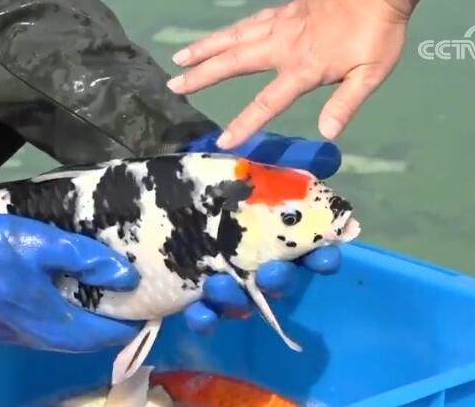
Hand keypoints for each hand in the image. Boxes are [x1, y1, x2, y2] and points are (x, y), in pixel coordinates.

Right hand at [0, 191, 141, 352]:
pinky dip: (59, 323)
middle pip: (80, 343)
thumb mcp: (40, 240)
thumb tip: (126, 277)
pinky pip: (37, 333)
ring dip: (82, 328)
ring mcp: (7, 335)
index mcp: (46, 318)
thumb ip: (85, 258)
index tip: (147, 313)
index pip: (100, 334)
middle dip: (107, 330)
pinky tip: (61, 302)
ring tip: (101, 305)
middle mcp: (30, 337)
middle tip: (128, 309)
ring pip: (58, 340)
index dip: (127, 327)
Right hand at [167, 0, 426, 146]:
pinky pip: (247, 24)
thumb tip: (327, 133)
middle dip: (203, 76)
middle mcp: (283, 47)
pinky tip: (216, 38)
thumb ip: (346, 103)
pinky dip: (227, 32)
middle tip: (174, 86)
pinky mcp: (282, 12)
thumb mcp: (371, 73)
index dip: (245, 122)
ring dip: (204, 49)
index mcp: (304, 68)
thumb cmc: (377, 33)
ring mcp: (279, 26)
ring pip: (233, 38)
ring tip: (179, 58)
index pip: (269, 101)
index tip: (224, 141)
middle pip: (235, 63)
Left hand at [181, 129, 343, 332]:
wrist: (146, 199)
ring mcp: (224, 283)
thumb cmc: (204, 180)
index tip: (324, 257)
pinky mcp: (193, 299)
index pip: (308, 251)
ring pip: (240, 301)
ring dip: (235, 298)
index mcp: (270, 233)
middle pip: (277, 281)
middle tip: (270, 274)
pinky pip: (204, 316)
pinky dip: (204, 317)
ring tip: (218, 284)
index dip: (321, 257)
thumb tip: (328, 155)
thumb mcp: (239, 162)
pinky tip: (197, 310)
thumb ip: (282, 159)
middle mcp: (252, 262)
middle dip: (279, 280)